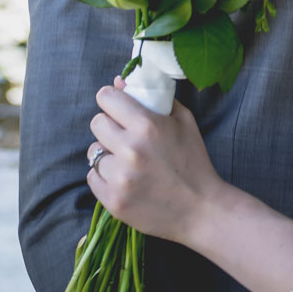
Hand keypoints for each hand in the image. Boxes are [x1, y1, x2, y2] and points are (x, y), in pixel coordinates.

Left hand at [87, 78, 221, 243]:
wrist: (200, 209)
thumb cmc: (193, 161)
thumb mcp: (183, 121)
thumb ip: (154, 98)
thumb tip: (120, 82)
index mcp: (147, 126)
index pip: (106, 98)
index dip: (111, 99)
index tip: (116, 106)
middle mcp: (130, 149)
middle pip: (96, 123)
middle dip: (109, 125)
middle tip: (123, 135)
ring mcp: (119, 177)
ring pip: (93, 153)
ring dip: (107, 154)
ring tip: (126, 161)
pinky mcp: (113, 201)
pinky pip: (92, 177)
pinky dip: (104, 176)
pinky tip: (122, 178)